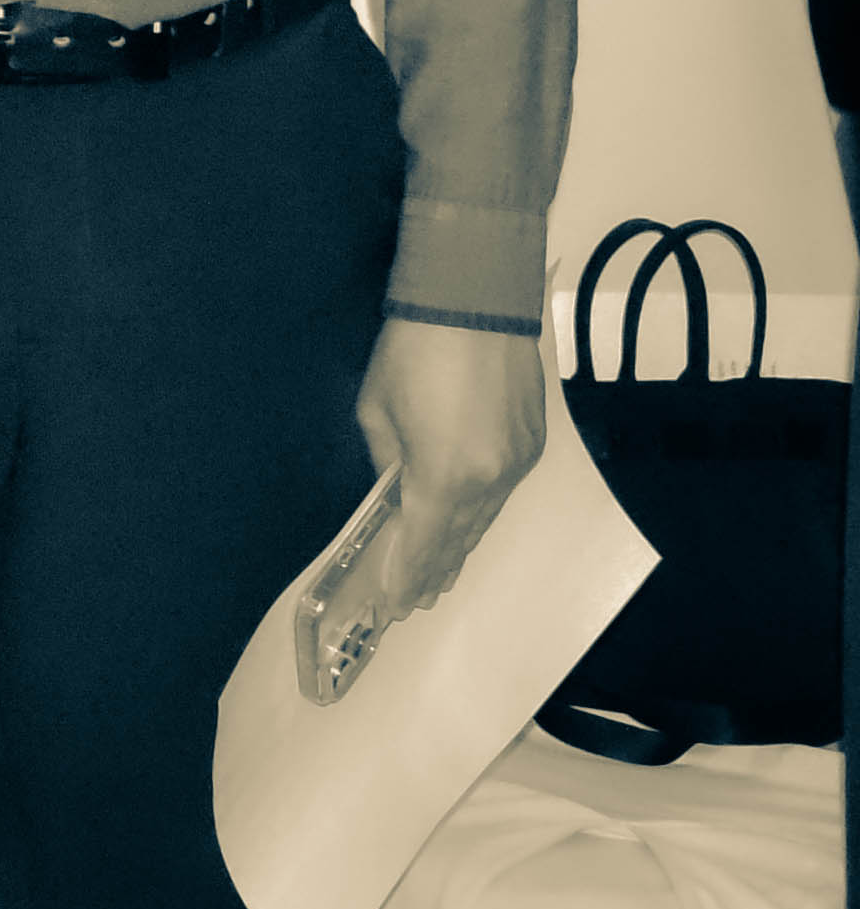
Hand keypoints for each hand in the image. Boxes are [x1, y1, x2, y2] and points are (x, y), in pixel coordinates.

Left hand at [339, 314, 548, 636]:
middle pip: (458, 538)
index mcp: (445, 474)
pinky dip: (480, 515)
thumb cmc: (414, 351)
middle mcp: (490, 480)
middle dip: (433, 570)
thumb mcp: (377, 410)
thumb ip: (387, 461)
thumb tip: (396, 488)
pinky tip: (467, 525)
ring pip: (484, 520)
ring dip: (459, 548)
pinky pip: (501, 493)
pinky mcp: (532, 445)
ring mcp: (517, 464)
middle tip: (414, 600)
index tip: (394, 604)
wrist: (477, 303)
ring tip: (438, 577)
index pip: (424, 542)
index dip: (406, 575)